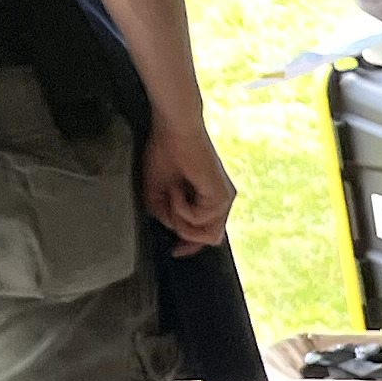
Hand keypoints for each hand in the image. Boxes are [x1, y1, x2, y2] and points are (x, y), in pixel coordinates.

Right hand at [140, 115, 235, 247]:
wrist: (172, 129)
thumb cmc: (163, 152)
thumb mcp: (157, 191)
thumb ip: (165, 213)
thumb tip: (172, 229)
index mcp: (209, 201)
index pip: (207, 234)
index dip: (191, 247)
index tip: (175, 252)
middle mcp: (221, 203)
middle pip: (209, 238)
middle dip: (182, 229)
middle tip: (167, 203)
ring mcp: (225, 201)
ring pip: (206, 234)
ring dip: (181, 220)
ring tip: (171, 195)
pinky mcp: (223, 196)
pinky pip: (200, 220)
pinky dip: (182, 208)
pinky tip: (176, 189)